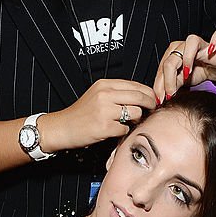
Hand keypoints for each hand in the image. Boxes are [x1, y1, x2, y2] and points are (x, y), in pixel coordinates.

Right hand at [38, 78, 156, 152]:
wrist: (63, 127)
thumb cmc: (81, 114)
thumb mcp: (97, 95)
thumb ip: (116, 93)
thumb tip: (141, 96)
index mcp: (104, 85)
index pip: (135, 85)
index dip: (148, 93)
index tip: (152, 99)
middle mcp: (105, 95)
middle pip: (139, 97)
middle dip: (150, 104)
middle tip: (152, 110)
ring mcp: (105, 111)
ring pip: (135, 113)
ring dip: (136, 119)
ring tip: (128, 122)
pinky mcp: (104, 127)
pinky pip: (125, 129)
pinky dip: (123, 132)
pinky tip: (115, 130)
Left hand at [153, 29, 215, 100]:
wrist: (215, 70)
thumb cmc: (196, 72)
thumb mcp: (180, 82)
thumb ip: (170, 86)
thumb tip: (159, 98)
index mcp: (172, 52)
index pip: (162, 68)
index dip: (159, 85)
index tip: (160, 100)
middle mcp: (183, 45)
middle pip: (172, 59)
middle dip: (169, 79)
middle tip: (170, 94)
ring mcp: (200, 42)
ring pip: (191, 43)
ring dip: (187, 59)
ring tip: (187, 74)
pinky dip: (215, 40)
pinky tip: (211, 51)